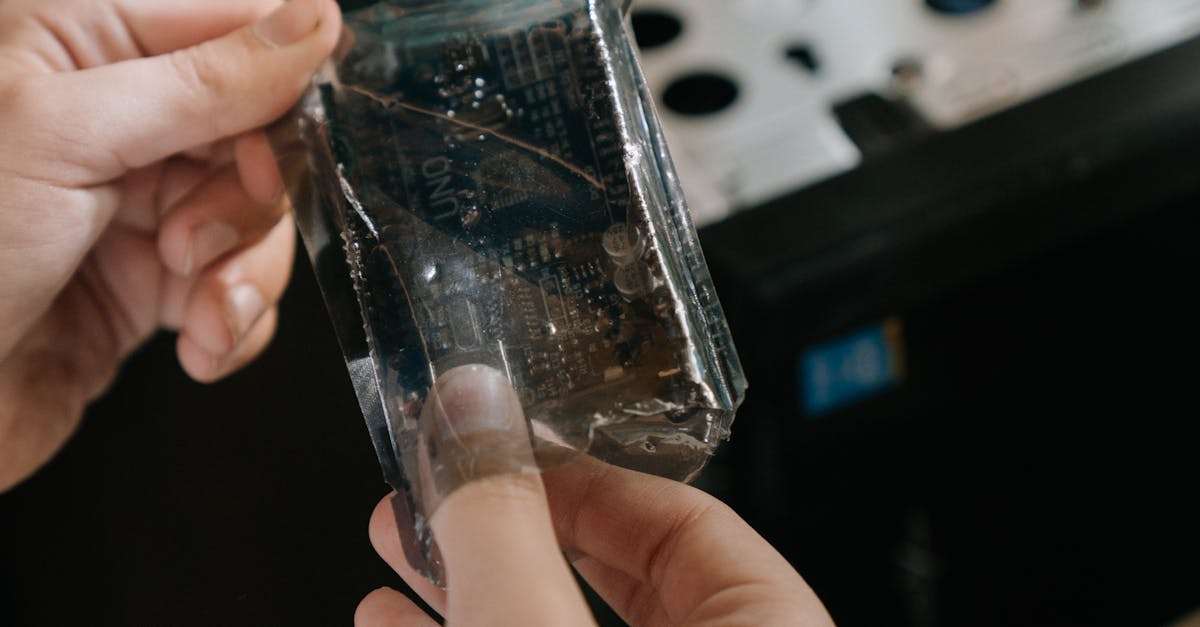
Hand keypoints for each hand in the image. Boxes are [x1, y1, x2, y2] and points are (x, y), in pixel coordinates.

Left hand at [0, 0, 342, 489]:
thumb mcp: (69, 138)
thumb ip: (202, 78)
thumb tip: (312, 19)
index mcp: (82, 42)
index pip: (234, 22)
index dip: (283, 74)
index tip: (286, 131)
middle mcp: (121, 119)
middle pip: (263, 129)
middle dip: (252, 195)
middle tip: (198, 237)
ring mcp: (143, 205)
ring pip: (264, 216)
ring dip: (248, 273)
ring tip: (202, 309)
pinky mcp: (159, 286)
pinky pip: (246, 287)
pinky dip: (238, 323)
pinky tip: (200, 345)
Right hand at [355, 367, 835, 625]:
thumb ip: (503, 522)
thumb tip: (472, 409)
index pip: (690, 526)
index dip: (582, 475)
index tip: (499, 449)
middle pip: (616, 580)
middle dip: (504, 529)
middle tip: (434, 487)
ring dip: (469, 588)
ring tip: (398, 549)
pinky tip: (393, 625)